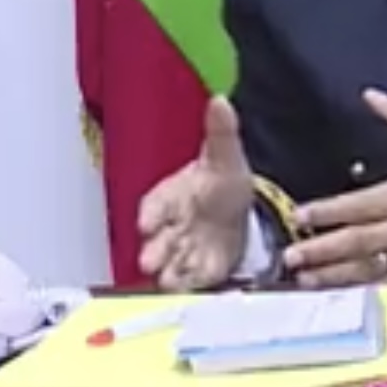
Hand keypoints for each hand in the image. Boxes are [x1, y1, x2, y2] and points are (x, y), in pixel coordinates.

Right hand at [136, 97, 254, 290]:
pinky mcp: (200, 268)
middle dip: (153, 251)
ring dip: (170, 273)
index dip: (151, 215)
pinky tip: (196, 286)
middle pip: (156, 240)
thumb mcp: (226, 156)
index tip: (148, 223)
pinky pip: (193, 278)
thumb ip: (221, 133)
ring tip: (170, 281)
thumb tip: (220, 100)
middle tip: (150, 262)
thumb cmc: (221, 182)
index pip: (154, 205)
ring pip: (170, 263)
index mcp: (171, 196)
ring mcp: (183, 249)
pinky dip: (193, 283)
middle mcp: (171, 225)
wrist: (239, 210)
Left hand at [282, 88, 386, 287]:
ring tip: (304, 279)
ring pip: (369, 266)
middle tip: (290, 258)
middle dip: (322, 252)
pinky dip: (360, 283)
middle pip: (359, 242)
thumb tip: (371, 95)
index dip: (329, 212)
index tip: (300, 215)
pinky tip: (338, 286)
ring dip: (335, 274)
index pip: (361, 206)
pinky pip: (386, 277)